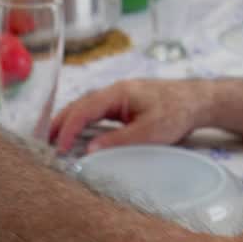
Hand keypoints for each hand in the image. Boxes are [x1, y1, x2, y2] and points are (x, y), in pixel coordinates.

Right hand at [48, 79, 213, 153]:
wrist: (199, 101)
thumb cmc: (177, 112)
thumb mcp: (149, 131)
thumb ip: (118, 140)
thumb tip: (89, 150)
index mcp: (118, 93)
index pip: (84, 109)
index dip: (69, 128)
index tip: (59, 147)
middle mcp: (115, 92)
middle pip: (80, 105)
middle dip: (60, 122)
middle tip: (43, 142)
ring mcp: (120, 98)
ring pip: (87, 108)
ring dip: (70, 122)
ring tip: (54, 139)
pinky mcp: (126, 106)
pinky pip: (98, 113)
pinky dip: (84, 123)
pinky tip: (79, 135)